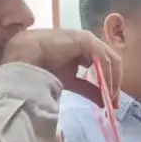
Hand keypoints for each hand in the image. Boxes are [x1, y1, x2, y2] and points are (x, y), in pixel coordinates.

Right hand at [3, 29, 120, 101]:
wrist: (26, 59)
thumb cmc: (44, 68)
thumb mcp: (71, 82)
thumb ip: (89, 89)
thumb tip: (105, 102)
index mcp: (85, 50)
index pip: (106, 65)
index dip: (111, 82)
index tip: (112, 102)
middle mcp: (89, 43)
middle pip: (112, 62)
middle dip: (115, 82)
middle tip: (114, 101)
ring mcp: (88, 39)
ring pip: (110, 59)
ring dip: (113, 79)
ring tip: (110, 96)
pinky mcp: (86, 40)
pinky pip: (103, 58)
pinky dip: (107, 74)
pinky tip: (105, 88)